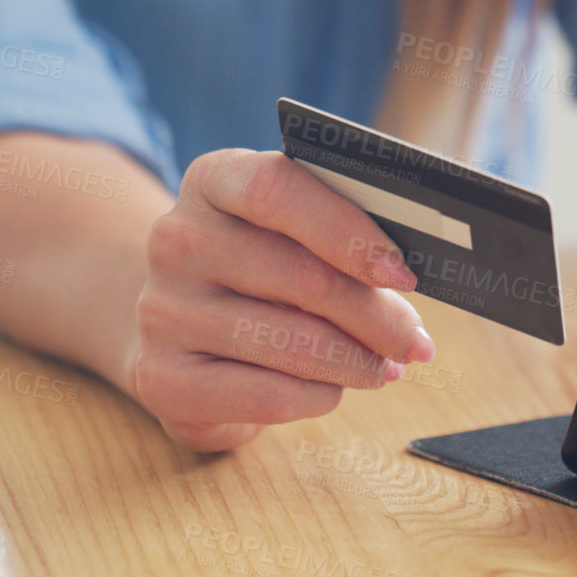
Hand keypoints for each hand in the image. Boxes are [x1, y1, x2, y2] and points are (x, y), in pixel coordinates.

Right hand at [128, 149, 435, 451]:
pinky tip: (333, 389)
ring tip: (385, 366)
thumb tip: (405, 279)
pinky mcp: (161, 377)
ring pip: (291, 343)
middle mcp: (176, 238)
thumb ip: (340, 234)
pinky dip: (318, 396)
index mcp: (213, 180)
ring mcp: (161, 309)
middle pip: (301, 276)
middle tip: (415, 341)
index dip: (346, 231)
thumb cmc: (260, 273)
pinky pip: (267, 395)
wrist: (178, 329)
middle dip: (376, 317)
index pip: (277, 189)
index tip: (401, 273)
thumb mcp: (289, 233)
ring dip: (356, 362)